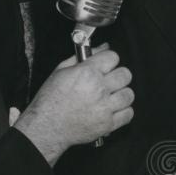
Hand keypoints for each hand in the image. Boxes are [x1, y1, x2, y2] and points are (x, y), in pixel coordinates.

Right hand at [15, 46, 134, 164]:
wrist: (46, 127)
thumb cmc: (50, 100)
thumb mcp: (61, 71)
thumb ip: (83, 57)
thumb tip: (102, 48)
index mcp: (87, 73)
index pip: (113, 57)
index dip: (109, 60)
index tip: (106, 65)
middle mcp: (98, 89)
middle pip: (125, 75)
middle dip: (118, 76)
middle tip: (109, 81)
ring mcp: (104, 107)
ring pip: (129, 94)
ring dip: (121, 94)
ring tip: (110, 96)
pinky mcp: (108, 124)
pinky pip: (128, 114)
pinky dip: (123, 112)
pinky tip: (112, 109)